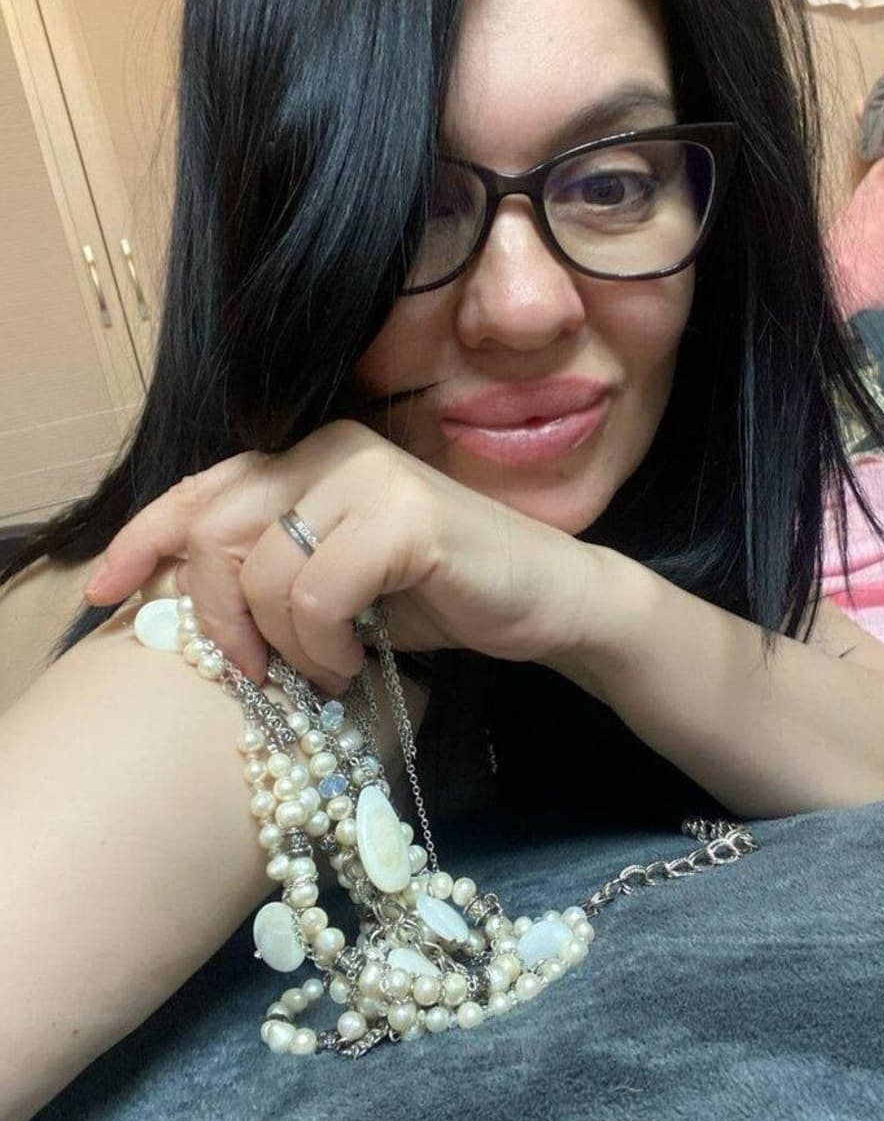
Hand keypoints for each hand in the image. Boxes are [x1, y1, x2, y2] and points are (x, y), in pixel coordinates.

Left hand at [82, 420, 602, 694]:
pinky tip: (359, 661)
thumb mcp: (336, 583)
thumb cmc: (436, 596)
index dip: (140, 543)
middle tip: (256, 673)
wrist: (544, 599)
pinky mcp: (407, 513)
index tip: (102, 598)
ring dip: (285, 647)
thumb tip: (175, 607)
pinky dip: (325, 646)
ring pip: (263, 572)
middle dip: (218, 618)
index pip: (197, 491)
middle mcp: (331, 447)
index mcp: (307, 456)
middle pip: (214, 531)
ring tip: (328, 671)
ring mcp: (370, 473)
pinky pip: (316, 593)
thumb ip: (268, 571)